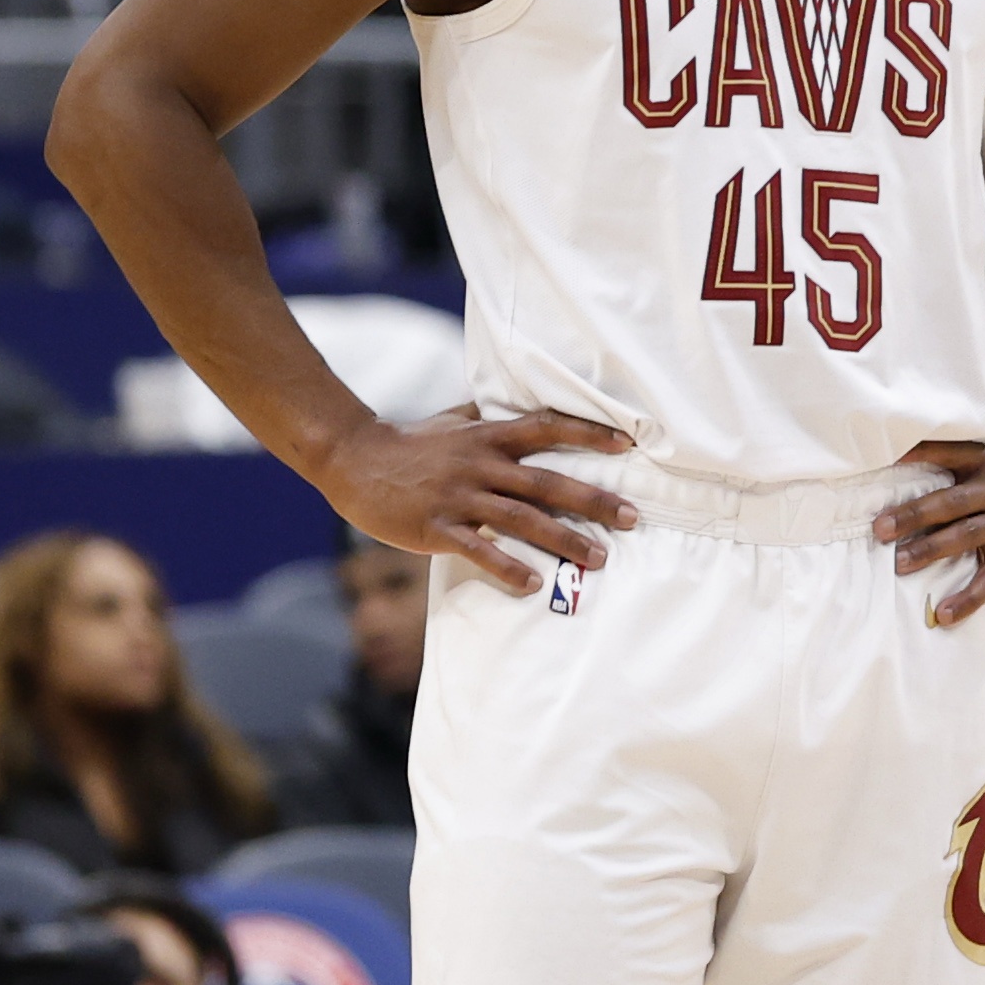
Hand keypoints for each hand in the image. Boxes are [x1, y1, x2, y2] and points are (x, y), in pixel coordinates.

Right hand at [310, 409, 635, 595]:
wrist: (353, 460)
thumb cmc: (410, 441)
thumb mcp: (453, 420)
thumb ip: (487, 415)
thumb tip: (516, 401)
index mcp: (488, 436)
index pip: (547, 427)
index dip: (587, 433)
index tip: (626, 443)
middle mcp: (480, 464)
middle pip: (546, 482)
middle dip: (593, 500)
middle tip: (632, 518)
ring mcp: (459, 496)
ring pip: (521, 519)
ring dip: (563, 539)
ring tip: (598, 558)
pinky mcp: (436, 527)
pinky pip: (478, 549)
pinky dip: (507, 567)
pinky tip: (533, 583)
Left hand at [879, 440, 984, 624]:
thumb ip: (958, 466)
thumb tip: (897, 479)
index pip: (945, 452)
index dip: (914, 454)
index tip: (881, 462)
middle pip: (950, 501)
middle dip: (913, 514)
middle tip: (879, 529)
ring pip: (966, 536)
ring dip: (930, 551)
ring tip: (900, 565)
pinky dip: (967, 599)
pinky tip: (943, 614)